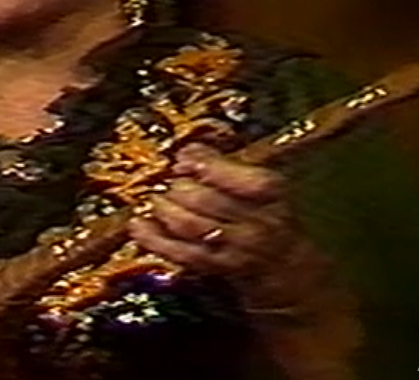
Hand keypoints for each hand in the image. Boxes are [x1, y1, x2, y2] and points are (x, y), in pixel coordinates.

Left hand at [127, 143, 294, 277]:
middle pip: (209, 202)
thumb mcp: (259, 182)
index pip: (243, 180)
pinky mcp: (212, 267)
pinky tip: (138, 224)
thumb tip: (188, 151)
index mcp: (269, 194)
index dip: (210, 166)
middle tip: (170, 178)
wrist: (280, 263)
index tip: (187, 156)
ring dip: (166, 209)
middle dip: (181, 187)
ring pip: (191, 226)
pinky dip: (154, 238)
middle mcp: (254, 224)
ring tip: (156, 198)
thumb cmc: (267, 213)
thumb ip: (226, 164)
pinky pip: (179, 253)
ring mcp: (233, 249)